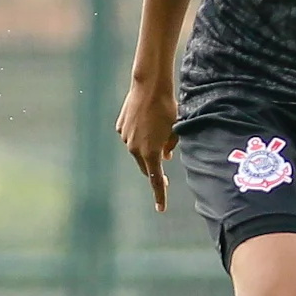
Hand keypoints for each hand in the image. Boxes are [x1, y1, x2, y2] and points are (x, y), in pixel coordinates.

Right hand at [115, 82, 178, 210]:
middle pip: (146, 166)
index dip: (159, 195)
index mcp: (151, 153)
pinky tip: (146, 120)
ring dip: (147, 147)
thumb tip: (165, 155)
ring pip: (138, 150)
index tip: (161, 208)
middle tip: (165, 168)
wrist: (149, 86)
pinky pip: (131, 137)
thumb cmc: (167, 108)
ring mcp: (125, 138)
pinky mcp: (120, 127)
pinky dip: (139, 135)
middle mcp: (135, 149)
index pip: (156, 180)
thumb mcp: (175, 130)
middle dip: (155, 167)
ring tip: (158, 129)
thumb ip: (170, 146)